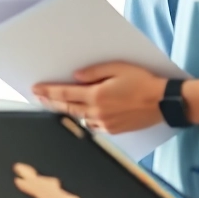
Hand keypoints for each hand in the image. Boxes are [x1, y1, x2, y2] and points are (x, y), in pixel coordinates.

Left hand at [31, 62, 167, 132]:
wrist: (163, 102)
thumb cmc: (142, 81)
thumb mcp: (118, 68)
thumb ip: (94, 72)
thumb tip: (75, 77)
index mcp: (97, 95)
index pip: (65, 94)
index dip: (48, 92)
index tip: (36, 89)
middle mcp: (97, 112)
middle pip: (68, 108)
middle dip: (52, 102)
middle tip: (39, 97)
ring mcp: (105, 123)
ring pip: (80, 118)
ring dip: (68, 111)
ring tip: (57, 105)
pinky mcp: (114, 130)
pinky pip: (93, 125)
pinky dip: (85, 119)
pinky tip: (82, 114)